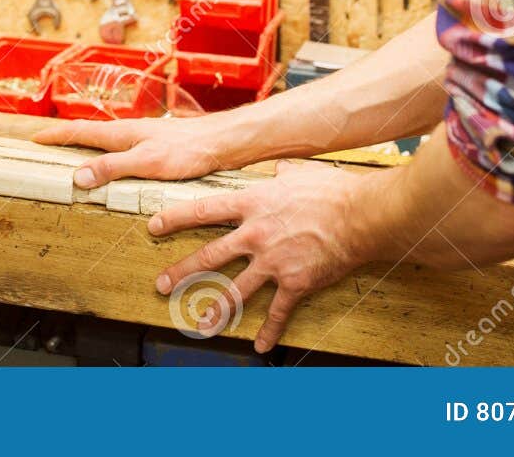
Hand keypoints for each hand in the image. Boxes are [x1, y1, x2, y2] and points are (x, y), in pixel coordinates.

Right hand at [33, 114, 231, 188]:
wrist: (222, 143)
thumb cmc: (188, 150)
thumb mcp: (146, 163)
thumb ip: (112, 168)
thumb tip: (78, 176)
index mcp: (121, 133)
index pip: (80, 131)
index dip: (56, 135)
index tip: (34, 138)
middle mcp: (130, 133)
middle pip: (90, 134)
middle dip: (66, 139)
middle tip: (47, 145)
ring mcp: (143, 139)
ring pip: (107, 143)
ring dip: (87, 148)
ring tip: (73, 157)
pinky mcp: (157, 149)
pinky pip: (123, 152)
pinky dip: (108, 157)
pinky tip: (115, 168)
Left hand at [149, 159, 372, 352]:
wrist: (359, 215)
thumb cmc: (331, 190)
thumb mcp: (299, 172)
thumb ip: (282, 173)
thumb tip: (279, 168)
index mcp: (252, 204)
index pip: (203, 210)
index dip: (175, 219)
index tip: (154, 226)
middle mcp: (255, 234)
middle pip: (210, 255)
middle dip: (182, 270)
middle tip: (161, 283)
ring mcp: (273, 261)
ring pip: (236, 290)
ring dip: (215, 309)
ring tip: (199, 324)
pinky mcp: (294, 283)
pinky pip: (277, 311)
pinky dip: (269, 330)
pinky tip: (261, 346)